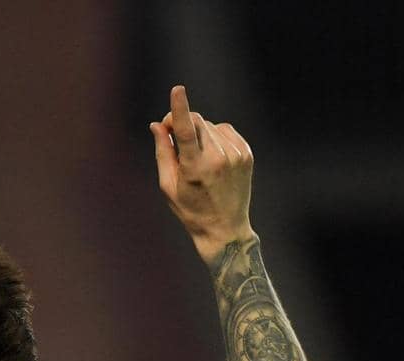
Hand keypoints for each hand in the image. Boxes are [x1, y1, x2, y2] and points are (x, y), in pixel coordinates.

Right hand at [150, 85, 255, 264]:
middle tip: (170, 138)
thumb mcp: (168, 186)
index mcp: (195, 168)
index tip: (177, 89)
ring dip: (198, 132)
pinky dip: (214, 136)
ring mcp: (236, 155)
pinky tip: (211, 155)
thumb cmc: (190, 210)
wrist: (225, 228)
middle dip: (181, 123)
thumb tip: (157, 125)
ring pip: (210, 125)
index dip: (179, 108)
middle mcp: (218, 158)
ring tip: (196, 157)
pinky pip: (225, 130)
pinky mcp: (246, 153)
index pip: (185, 131)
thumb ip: (162, 152)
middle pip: (196, 121)